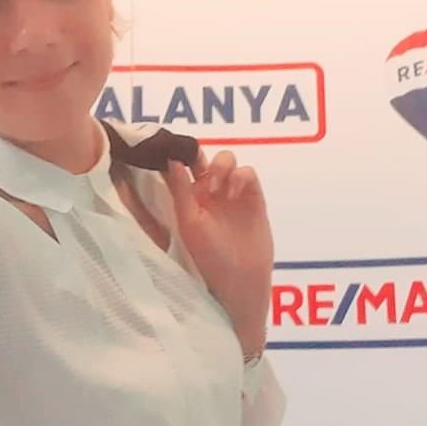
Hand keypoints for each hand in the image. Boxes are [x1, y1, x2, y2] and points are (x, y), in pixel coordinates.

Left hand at [162, 149, 272, 355]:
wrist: (241, 279)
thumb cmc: (209, 256)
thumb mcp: (189, 222)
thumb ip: (180, 190)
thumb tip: (172, 159)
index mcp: (188, 198)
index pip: (180, 166)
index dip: (177, 153)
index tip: (172, 146)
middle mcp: (208, 192)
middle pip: (203, 158)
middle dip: (200, 153)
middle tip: (198, 163)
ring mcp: (232, 193)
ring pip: (227, 160)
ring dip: (221, 164)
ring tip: (218, 185)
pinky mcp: (254, 196)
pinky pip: (248, 173)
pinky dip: (241, 176)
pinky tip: (234, 193)